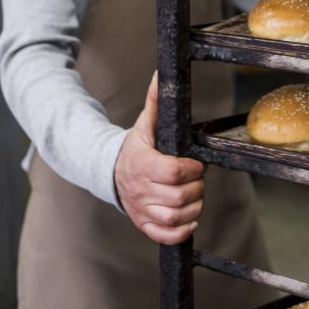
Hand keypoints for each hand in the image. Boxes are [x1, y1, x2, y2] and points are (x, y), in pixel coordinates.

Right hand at [114, 71, 204, 243]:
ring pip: (175, 216)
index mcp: (142, 164)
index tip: (197, 164)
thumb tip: (160, 74)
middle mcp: (139, 189)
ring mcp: (141, 209)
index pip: (174, 172)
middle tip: (198, 179)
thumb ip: (155, 102)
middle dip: (197, 187)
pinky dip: (182, 231)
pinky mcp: (143, 223)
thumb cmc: (135, 148)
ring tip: (195, 195)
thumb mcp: (144, 124)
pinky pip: (165, 235)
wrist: (110, 173)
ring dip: (194, 208)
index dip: (193, 169)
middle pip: (179, 195)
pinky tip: (190, 219)